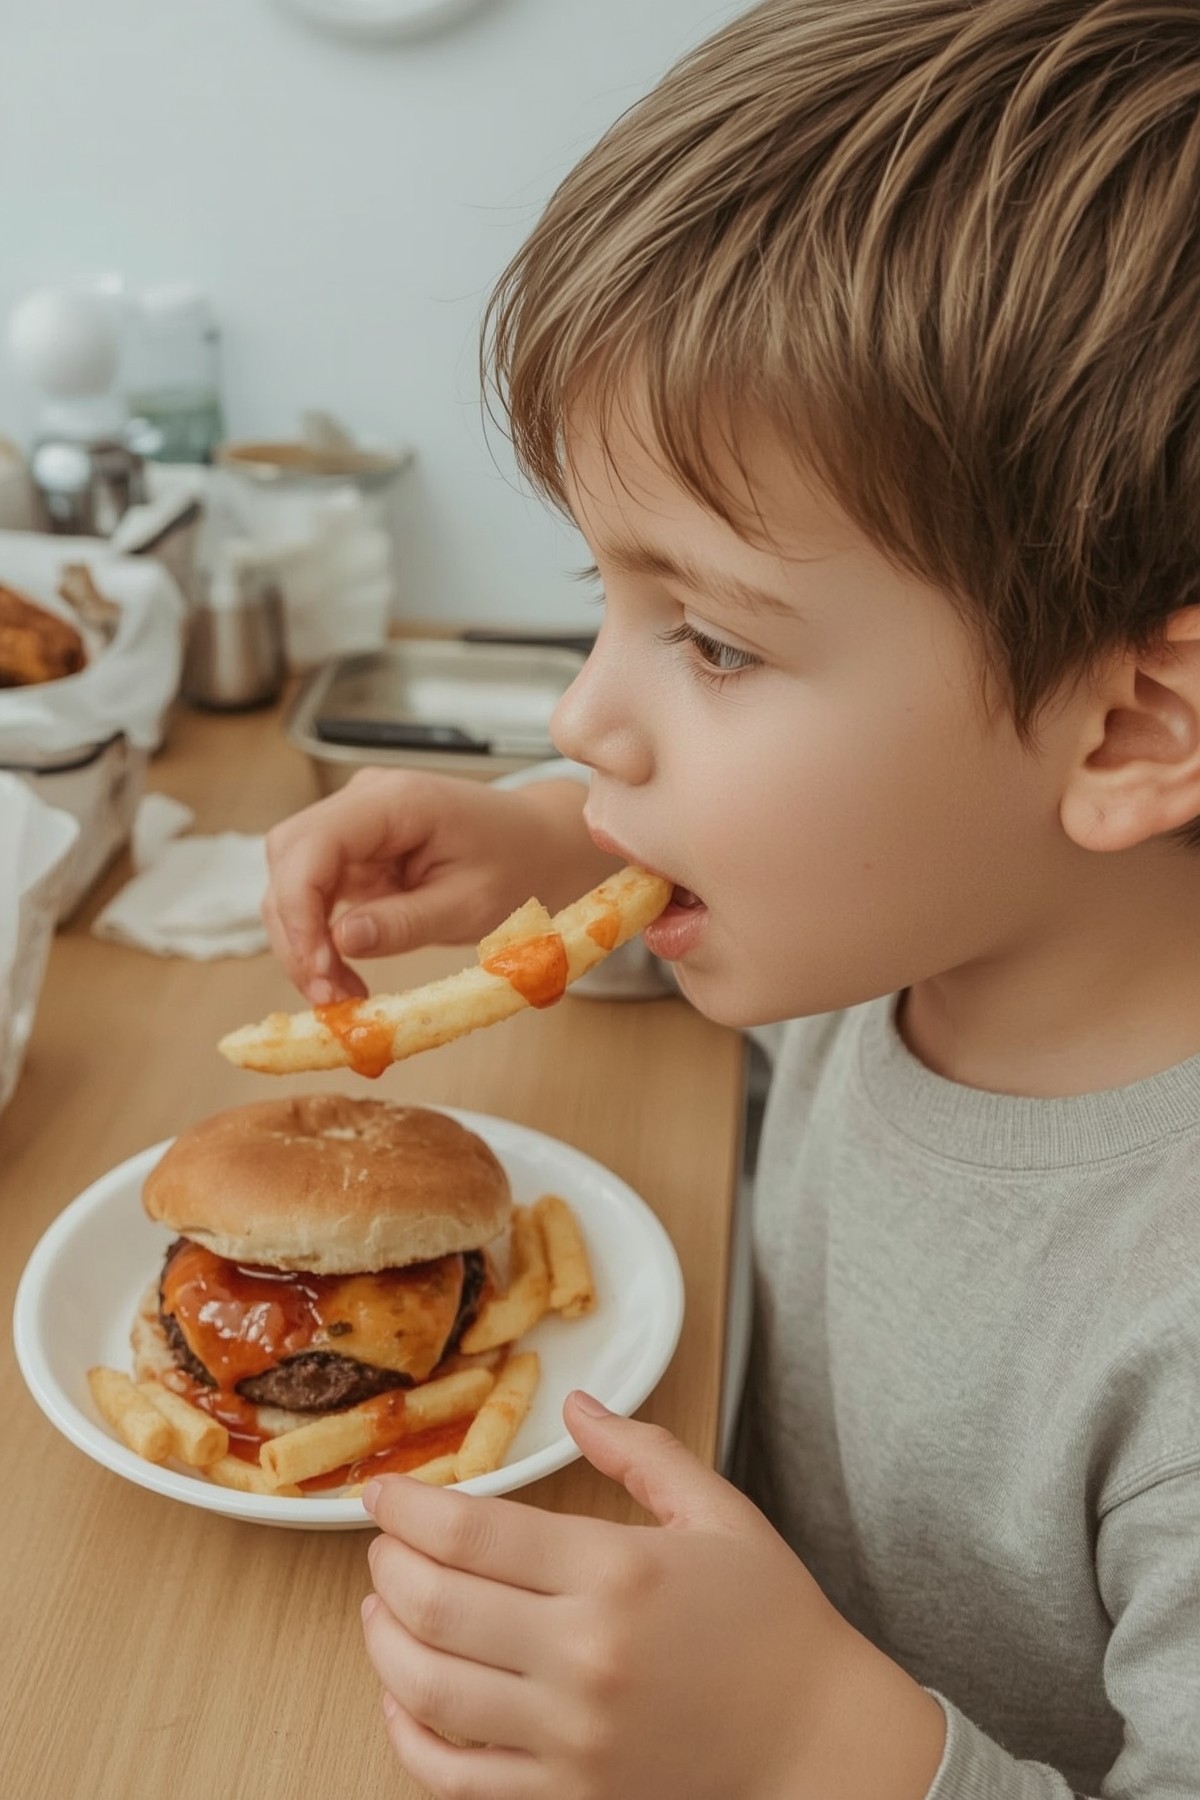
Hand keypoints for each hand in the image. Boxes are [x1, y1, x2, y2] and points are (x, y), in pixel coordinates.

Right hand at [263, 768, 616, 1002]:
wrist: (541, 847)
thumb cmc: (518, 866)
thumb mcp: (471, 905)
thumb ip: (405, 922)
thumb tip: (340, 942)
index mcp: (398, 800)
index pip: (313, 843)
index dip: (299, 909)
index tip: (318, 969)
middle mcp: (366, 801)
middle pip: (289, 859)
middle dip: (295, 932)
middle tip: (326, 995)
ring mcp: (356, 824)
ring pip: (291, 879)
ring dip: (303, 941)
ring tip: (340, 994)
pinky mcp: (355, 853)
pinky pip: (314, 893)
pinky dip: (319, 938)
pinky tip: (343, 976)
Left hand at [360, 1394, 944, 1799]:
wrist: (819, 1741)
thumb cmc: (774, 1623)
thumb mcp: (718, 1512)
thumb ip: (640, 1451)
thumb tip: (577, 1404)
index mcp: (619, 1573)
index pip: (474, 1533)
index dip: (409, 1507)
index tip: (384, 1492)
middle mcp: (586, 1656)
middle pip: (436, 1605)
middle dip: (389, 1563)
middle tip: (384, 1539)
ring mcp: (572, 1737)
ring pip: (430, 1689)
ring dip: (383, 1640)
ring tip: (380, 1603)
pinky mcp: (569, 1796)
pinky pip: (456, 1776)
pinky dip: (409, 1735)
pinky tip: (403, 1694)